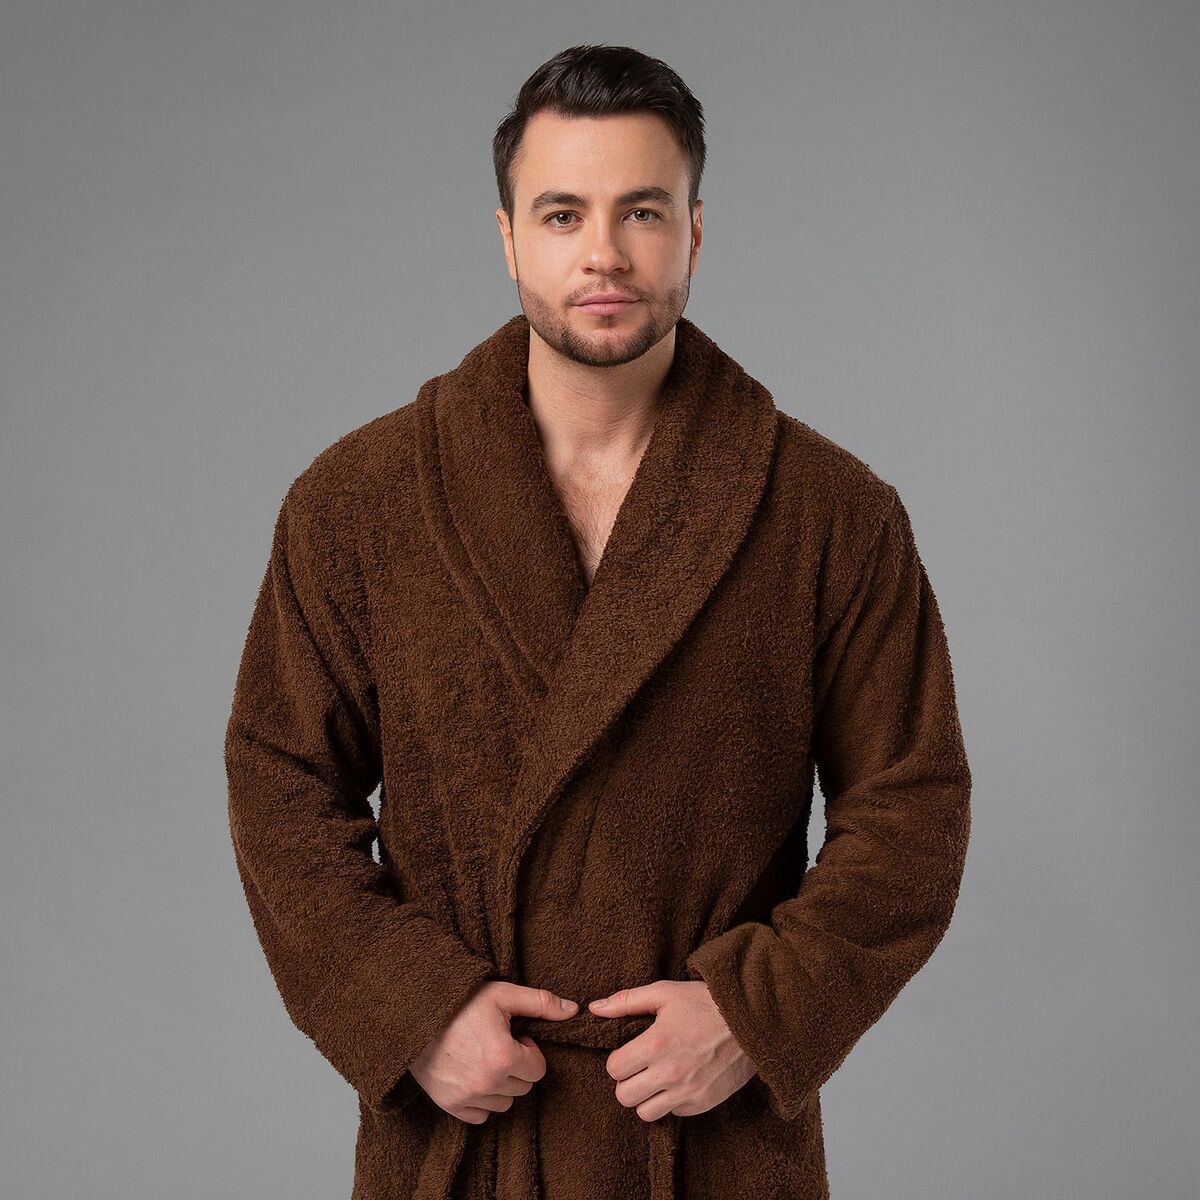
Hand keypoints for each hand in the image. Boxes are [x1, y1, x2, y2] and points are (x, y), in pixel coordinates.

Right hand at [409, 981, 578, 1123]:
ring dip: (501, 1084)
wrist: (414, 1014)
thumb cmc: (461, 1002)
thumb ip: (541, 1002)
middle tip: (499, 1045)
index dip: (530, 1051)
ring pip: (504, 1103)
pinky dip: (481, 1099)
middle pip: (523, 1088)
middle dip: (517, 1068)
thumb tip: (573, 1010)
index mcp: (504, 1057)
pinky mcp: (450, 1105)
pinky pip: (480, 1114)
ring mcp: (467, 1097)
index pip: (538, 1070)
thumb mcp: (503, 994)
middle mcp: (488, 1083)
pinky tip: (472, 1074)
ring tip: (484, 1058)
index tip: (515, 1037)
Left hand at [587, 980, 757, 1119]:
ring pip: (646, 1113)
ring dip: (646, 1096)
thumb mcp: (665, 992)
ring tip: (656, 1077)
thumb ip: (626, 1001)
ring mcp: (687, 1092)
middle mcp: (669, 1073)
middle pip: (624, 1096)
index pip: (614, 1068)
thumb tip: (594, 1008)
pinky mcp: (703, 1103)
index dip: (618, 1060)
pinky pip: (674, 1113)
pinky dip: (672, 1101)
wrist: (751, 1020)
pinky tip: (679, 1081)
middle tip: (640, 1067)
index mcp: (656, 1043)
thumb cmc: (704, 1002)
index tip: (629, 1052)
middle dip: (627, 1081)